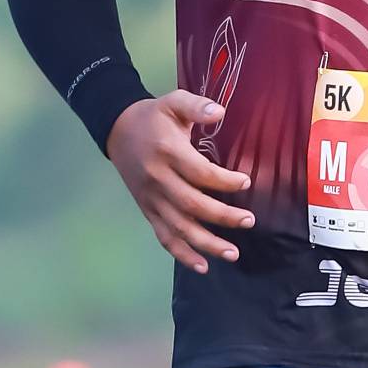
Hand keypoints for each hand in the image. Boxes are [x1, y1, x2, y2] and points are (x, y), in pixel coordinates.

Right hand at [107, 91, 254, 273]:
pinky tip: (203, 266)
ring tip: (233, 253)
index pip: (199, 173)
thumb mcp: (173, 102)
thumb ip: (196, 106)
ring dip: (207, 244)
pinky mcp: (148, 211)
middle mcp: (158, 180)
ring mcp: (152, 199)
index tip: (245, 182)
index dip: (224, 181)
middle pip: (192, 205)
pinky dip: (182, 254)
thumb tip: (219, 111)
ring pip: (179, 227)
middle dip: (222, 217)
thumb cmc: (153, 117)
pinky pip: (164, 237)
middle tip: (249, 221)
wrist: (117, 130)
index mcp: (167, 153)